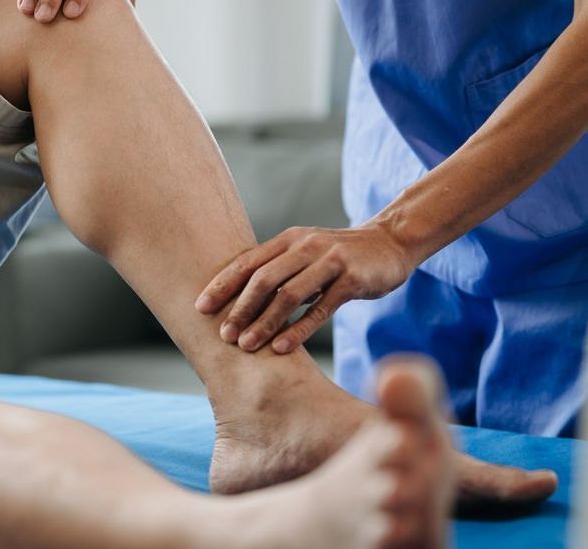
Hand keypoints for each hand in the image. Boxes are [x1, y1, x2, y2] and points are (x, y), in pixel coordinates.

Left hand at [195, 222, 413, 353]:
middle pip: (263, 279)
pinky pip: (320, 308)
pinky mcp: (352, 280)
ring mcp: (329, 261)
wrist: (389, 243)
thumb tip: (240, 299)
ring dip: (264, 322)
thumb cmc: (339, 256)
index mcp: (288, 240)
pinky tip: (281, 348)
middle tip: (222, 335)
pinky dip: (298, 329)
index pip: (247, 261)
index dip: (222, 284)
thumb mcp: (305, 254)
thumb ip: (278, 270)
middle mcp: (305, 246)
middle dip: (239, 308)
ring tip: (245, 345)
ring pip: (289, 294)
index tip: (200, 307)